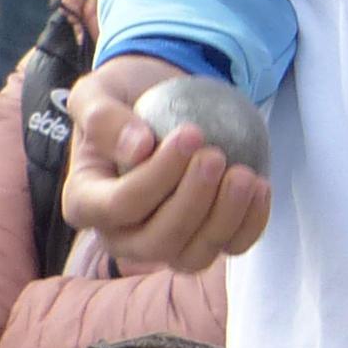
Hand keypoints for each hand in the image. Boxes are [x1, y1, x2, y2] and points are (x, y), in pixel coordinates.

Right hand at [63, 52, 272, 270]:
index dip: (156, 177)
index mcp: (86, 202)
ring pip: (193, 256)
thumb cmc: (122, 97)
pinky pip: (228, 248)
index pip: (119, 206)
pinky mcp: (201, 240)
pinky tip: (261, 186)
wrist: (157, 102)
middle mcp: (121, 235)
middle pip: (156, 242)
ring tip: (245, 175)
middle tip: (217, 157)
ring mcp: (163, 243)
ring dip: (224, 219)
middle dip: (192, 203)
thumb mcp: (98, 91)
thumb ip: (103, 117)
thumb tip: (138, 148)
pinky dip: (249, 225)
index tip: (191, 134)